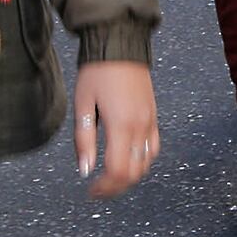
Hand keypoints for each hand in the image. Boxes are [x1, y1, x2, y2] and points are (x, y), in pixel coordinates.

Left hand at [71, 60, 158, 198]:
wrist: (120, 46)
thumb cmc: (98, 73)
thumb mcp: (82, 105)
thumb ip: (84, 141)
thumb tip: (85, 170)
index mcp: (121, 126)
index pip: (117, 171)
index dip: (104, 187)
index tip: (91, 190)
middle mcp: (140, 127)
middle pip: (133, 173)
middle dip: (115, 187)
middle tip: (98, 189)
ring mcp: (150, 122)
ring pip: (145, 164)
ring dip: (129, 176)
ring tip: (110, 177)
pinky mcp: (153, 116)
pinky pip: (153, 148)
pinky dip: (142, 162)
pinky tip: (128, 160)